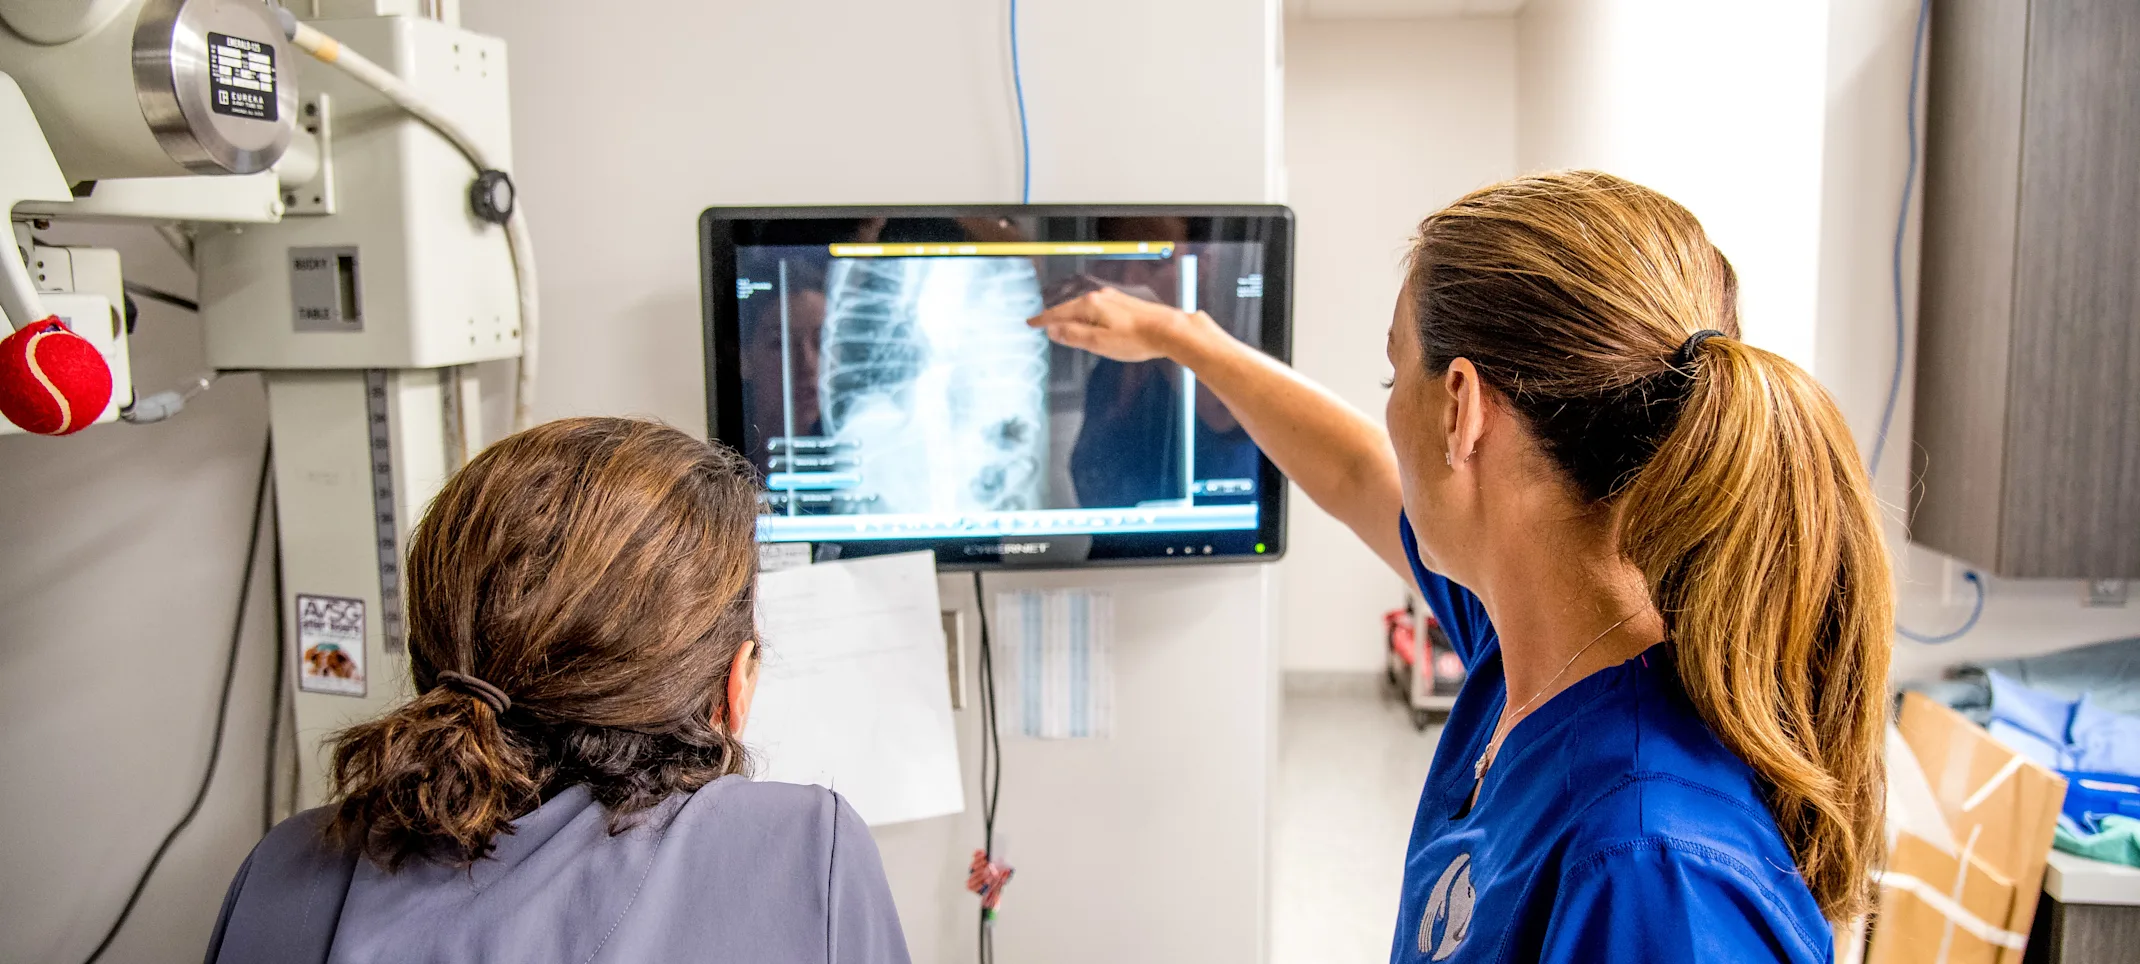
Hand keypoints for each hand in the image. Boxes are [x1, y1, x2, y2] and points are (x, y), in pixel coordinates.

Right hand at [1027, 285, 1205, 362]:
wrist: (1168, 330)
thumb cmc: (1135, 339)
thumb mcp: (1098, 342)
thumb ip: (1073, 335)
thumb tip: (1053, 330)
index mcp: (1090, 305)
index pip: (1059, 313)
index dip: (1043, 320)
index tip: (1030, 323)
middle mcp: (1100, 297)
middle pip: (1071, 308)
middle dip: (1056, 317)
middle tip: (1041, 323)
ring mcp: (1113, 299)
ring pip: (1085, 308)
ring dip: (1072, 316)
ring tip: (1062, 324)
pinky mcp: (1124, 304)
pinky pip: (1097, 309)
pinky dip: (1087, 316)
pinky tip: (1089, 322)